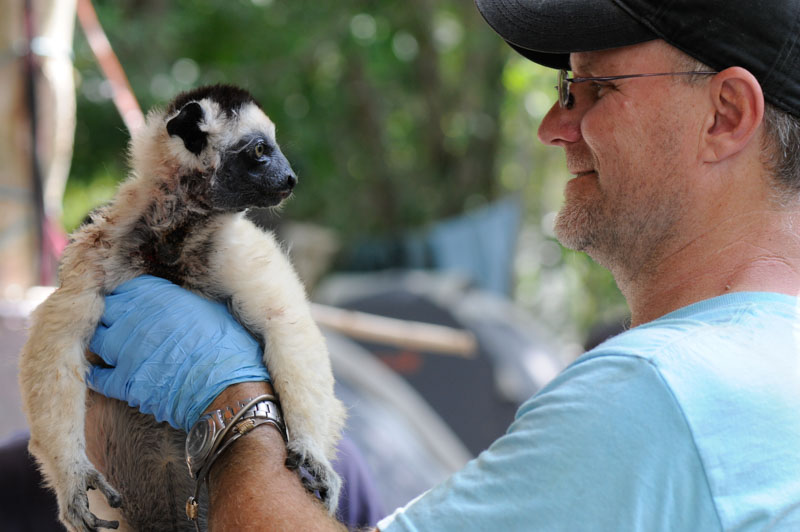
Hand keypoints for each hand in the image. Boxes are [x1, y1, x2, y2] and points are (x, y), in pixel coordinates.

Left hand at [88, 275, 269, 431]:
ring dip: (104, 344)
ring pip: (97, 341)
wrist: (226, 384)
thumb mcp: (210, 306)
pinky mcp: (124, 381)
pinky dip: (100, 375)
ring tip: (114, 349)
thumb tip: (180, 302)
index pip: (125, 289)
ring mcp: (125, 350)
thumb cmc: (227, 344)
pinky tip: (104, 374)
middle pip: (106, 312)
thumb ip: (184, 300)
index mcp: (156, 295)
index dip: (128, 298)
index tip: (133, 306)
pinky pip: (99, 376)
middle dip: (111, 318)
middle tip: (120, 326)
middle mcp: (135, 317)